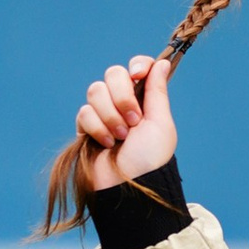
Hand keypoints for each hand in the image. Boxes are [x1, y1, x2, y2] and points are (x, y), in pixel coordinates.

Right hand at [78, 54, 177, 192]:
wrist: (129, 186)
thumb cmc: (150, 158)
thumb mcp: (161, 123)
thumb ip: (157, 91)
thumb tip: (163, 62)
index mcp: (145, 99)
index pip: (138, 67)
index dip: (137, 65)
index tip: (138, 75)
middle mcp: (123, 102)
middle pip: (113, 73)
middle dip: (122, 95)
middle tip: (134, 120)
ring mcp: (103, 114)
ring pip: (96, 91)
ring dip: (110, 115)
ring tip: (121, 137)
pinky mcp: (86, 128)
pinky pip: (84, 112)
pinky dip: (97, 127)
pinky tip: (107, 144)